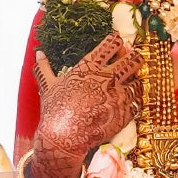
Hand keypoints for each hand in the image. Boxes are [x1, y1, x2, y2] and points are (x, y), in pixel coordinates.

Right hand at [28, 35, 140, 177]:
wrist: (63, 137)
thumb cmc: (54, 110)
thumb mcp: (48, 85)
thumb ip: (44, 67)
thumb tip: (38, 54)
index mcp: (90, 66)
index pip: (112, 44)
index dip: (117, 41)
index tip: (118, 42)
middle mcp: (108, 77)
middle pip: (133, 58)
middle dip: (135, 56)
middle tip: (132, 57)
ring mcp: (118, 95)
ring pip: (139, 80)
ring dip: (136, 79)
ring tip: (131, 81)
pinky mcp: (125, 112)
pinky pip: (138, 101)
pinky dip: (136, 99)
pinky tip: (131, 100)